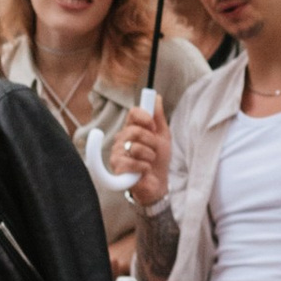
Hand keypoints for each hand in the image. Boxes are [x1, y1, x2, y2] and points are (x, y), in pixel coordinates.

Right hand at [117, 92, 171, 206]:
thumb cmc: (158, 160)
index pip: (133, 112)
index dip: (145, 117)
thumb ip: (158, 117)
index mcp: (132, 128)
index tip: (153, 126)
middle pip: (135, 130)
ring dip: (149, 157)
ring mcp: (117, 153)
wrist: (158, 183)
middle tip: (154, 151)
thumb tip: (156, 97)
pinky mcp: (117, 169)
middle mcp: (121, 139)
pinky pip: (132, 163)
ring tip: (149, 162)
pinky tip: (143, 171)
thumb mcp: (163, 136)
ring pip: (135, 148)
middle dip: (151, 142)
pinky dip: (143, 168)